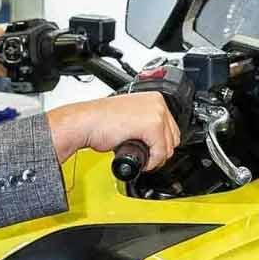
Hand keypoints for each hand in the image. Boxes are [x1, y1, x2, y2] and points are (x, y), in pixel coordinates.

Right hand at [47, 93, 180, 172]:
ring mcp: (156, 113)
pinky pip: (160, 152)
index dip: (163, 144)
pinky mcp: (152, 125)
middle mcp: (157, 102)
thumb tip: (154, 137)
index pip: (171, 127)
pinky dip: (152, 162)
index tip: (153, 150)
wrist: (85, 122)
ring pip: (168, 146)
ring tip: (142, 159)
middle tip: (147, 157)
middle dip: (161, 152)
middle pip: (173, 137)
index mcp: (153, 98)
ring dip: (156, 158)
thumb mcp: (129, 116)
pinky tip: (141, 161)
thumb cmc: (99, 120)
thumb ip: (144, 121)